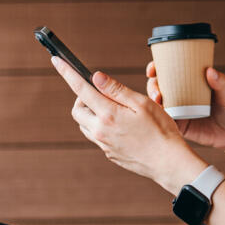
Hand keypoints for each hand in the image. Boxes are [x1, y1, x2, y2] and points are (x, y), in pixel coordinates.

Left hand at [50, 56, 196, 188]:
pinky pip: (96, 137)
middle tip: (100, 93)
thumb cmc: (161, 131)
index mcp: (108, 114)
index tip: (57, 61)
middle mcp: (100, 131)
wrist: (168, 163)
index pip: (80, 89)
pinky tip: (120, 126)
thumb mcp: (142, 103)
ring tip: (113, 109)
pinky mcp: (109, 154)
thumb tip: (95, 76)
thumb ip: (116, 89)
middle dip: (82, 98)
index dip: (67, 73)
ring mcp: (104, 145)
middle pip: (77, 110)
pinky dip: (100, 126)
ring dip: (90, 113)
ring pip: (84, 125)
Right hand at [146, 61, 224, 154]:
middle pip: (158, 87)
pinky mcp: (180, 126)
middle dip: (152, 87)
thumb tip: (210, 70)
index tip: (153, 69)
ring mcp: (178, 111)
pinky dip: (159, 118)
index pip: (168, 72)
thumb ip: (221, 82)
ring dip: (153, 102)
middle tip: (158, 92)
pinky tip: (158, 117)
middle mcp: (180, 95)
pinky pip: (165, 121)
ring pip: (158, 104)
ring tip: (158, 102)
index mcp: (188, 83)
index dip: (156, 68)